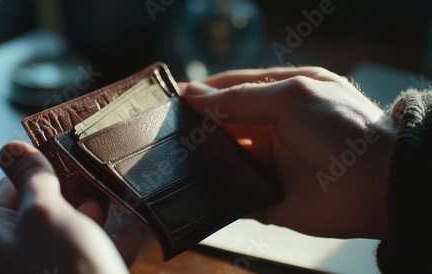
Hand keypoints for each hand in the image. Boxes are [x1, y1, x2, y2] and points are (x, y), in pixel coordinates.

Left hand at [0, 141, 140, 273]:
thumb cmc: (66, 270)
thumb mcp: (46, 213)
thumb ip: (32, 178)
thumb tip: (9, 148)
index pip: (7, 190)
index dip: (34, 168)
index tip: (63, 151)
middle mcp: (14, 259)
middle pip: (39, 212)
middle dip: (70, 192)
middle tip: (93, 171)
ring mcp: (45, 273)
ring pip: (68, 234)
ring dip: (94, 215)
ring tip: (116, 194)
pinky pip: (90, 255)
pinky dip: (111, 240)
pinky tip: (135, 226)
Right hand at [180, 66, 394, 239]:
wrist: (377, 185)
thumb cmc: (341, 129)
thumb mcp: (291, 97)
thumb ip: (241, 98)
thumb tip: (195, 95)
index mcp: (281, 96)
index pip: (232, 89)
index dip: (202, 92)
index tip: (171, 97)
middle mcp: (272, 128)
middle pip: (224, 125)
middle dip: (197, 127)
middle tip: (165, 129)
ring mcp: (269, 163)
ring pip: (225, 159)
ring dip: (202, 159)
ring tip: (171, 158)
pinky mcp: (268, 197)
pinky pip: (234, 195)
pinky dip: (216, 193)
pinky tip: (192, 189)